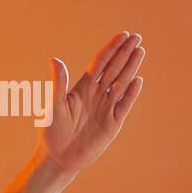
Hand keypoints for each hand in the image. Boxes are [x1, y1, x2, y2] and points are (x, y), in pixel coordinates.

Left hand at [40, 31, 145, 176]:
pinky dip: (131, 93)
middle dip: (125, 53)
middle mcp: (96, 95)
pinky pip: (124, 104)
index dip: (111, 49)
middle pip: (114, 69)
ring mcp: (106, 107)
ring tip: (140, 51)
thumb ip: (58, 82)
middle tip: (136, 37)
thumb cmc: (51, 132)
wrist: (58, 157)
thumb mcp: (53, 105)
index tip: (122, 35)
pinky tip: (138, 80)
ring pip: (122, 83)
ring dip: (131, 67)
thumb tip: (54, 59)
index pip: (100, 63)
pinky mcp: (113, 122)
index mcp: (82, 88)